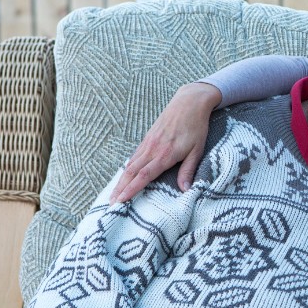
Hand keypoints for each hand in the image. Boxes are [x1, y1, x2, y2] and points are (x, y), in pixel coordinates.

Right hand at [109, 82, 220, 203]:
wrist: (189, 103)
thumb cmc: (196, 127)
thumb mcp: (197, 150)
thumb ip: (188, 170)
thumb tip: (185, 190)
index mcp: (165, 154)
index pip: (144, 175)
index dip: (131, 189)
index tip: (121, 200)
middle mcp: (152, 149)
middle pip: (131, 172)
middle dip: (120, 189)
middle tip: (111, 204)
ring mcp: (148, 143)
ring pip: (130, 165)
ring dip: (121, 180)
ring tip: (113, 194)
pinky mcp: (147, 139)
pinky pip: (134, 156)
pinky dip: (126, 169)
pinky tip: (124, 177)